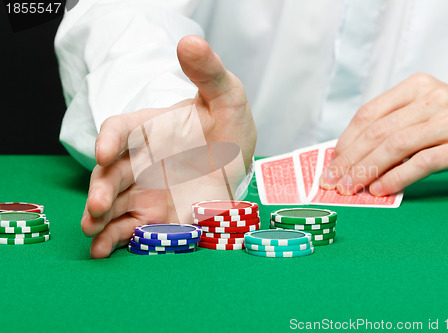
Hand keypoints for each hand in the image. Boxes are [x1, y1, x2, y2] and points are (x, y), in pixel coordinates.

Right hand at [82, 35, 256, 258]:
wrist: (238, 159)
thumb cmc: (227, 121)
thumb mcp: (225, 94)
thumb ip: (208, 73)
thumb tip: (190, 41)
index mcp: (150, 127)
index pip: (121, 128)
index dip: (110, 138)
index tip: (106, 150)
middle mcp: (140, 159)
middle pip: (110, 172)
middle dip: (101, 188)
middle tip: (99, 204)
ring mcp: (144, 189)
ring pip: (113, 203)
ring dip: (99, 216)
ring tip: (92, 231)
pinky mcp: (153, 215)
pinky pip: (128, 227)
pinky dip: (114, 239)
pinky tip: (102, 250)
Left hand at [320, 73, 447, 195]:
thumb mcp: (426, 116)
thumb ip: (393, 127)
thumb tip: (350, 156)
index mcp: (417, 87)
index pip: (369, 113)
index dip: (345, 141)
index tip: (331, 163)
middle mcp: (434, 98)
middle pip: (378, 131)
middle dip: (350, 160)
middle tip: (333, 182)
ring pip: (396, 146)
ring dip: (367, 171)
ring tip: (351, 189)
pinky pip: (422, 163)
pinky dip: (396, 178)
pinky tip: (381, 190)